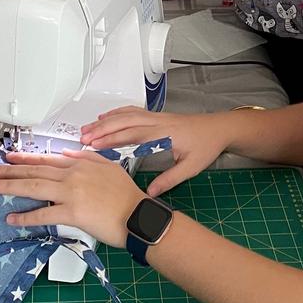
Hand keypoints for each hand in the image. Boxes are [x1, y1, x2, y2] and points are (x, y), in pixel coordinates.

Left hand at [0, 149, 142, 246]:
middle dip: (8, 170)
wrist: (137, 214)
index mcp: (80, 164)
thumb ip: (87, 157)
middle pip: (34, 170)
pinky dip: (26, 216)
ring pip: (34, 187)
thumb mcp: (108, 166)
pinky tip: (12, 217)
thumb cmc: (126, 194)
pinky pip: (44, 214)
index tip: (8, 157)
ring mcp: (71, 193)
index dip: (24, 158)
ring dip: (9, 186)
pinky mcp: (72, 213)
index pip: (46, 159)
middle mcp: (72, 175)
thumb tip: (68, 153)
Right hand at [81, 106, 229, 196]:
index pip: (132, 137)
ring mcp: (157, 117)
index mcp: (163, 135)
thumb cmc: (206, 146)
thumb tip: (149, 192)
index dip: (111, 141)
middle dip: (101, 130)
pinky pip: (134, 110)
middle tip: (82, 138)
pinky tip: (107, 117)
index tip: (93, 147)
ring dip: (106, 121)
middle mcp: (157, 123)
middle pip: (124, 123)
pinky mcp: (158, 116)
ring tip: (87, 128)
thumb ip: (169, 179)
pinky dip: (118, 113)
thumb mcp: (190, 168)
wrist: (219, 129)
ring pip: (126, 115)